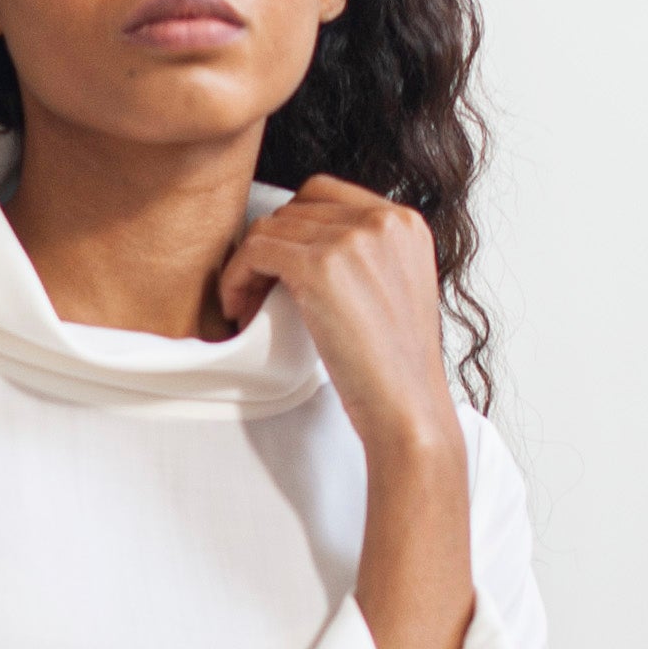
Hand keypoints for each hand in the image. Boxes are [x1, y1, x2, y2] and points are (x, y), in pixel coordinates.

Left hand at [220, 177, 475, 648]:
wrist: (414, 450)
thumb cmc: (392, 413)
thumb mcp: (378, 335)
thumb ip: (356, 288)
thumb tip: (305, 268)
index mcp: (413, 228)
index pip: (326, 198)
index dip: (287, 241)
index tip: (263, 290)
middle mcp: (395, 220)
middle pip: (294, 204)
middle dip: (262, 252)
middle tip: (239, 305)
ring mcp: (365, 239)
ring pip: (270, 226)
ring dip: (243, 271)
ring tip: (234, 319)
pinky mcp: (332, 266)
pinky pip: (258, 250)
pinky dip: (235, 283)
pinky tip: (233, 324)